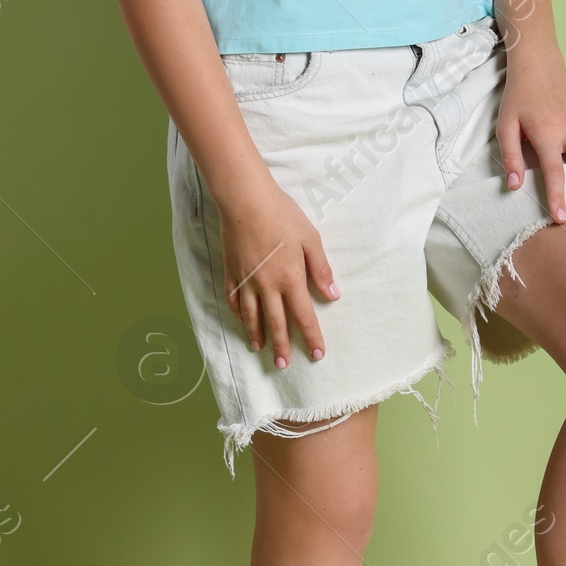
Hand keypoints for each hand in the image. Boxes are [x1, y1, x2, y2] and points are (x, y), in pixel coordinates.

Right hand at [217, 181, 337, 368]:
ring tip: (259, 349)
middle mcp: (267, 286)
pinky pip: (233, 298)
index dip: (311, 337)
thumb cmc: (282, 216)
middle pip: (275, 323)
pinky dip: (236, 313)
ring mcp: (246, 280)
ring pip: (250, 315)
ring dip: (256, 334)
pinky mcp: (231, 271)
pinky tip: (240, 320)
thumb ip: (321, 270)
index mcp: (290, 279)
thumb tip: (333, 295)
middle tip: (283, 365)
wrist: (246, 200)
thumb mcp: (310, 239)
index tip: (317, 354)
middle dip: (281, 346)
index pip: (304, 316)